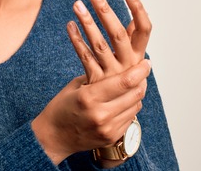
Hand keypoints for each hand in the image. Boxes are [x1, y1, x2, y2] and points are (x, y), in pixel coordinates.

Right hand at [31, 59, 150, 163]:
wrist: (54, 136)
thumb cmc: (62, 107)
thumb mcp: (76, 85)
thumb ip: (98, 76)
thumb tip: (119, 64)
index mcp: (89, 97)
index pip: (124, 82)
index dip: (139, 70)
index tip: (146, 63)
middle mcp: (101, 114)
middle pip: (135, 94)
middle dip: (142, 80)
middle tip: (142, 71)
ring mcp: (107, 128)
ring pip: (136, 106)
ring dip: (137, 93)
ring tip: (134, 84)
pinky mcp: (111, 138)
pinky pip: (130, 118)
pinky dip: (131, 107)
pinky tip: (125, 100)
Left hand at [68, 0, 151, 82]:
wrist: (108, 117)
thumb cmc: (118, 82)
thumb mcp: (129, 62)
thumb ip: (131, 41)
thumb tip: (135, 18)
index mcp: (138, 57)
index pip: (144, 30)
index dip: (138, 10)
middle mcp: (128, 66)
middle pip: (118, 35)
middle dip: (106, 10)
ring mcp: (111, 76)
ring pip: (99, 44)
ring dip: (87, 22)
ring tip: (77, 4)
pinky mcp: (95, 84)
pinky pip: (84, 58)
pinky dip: (76, 40)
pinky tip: (69, 25)